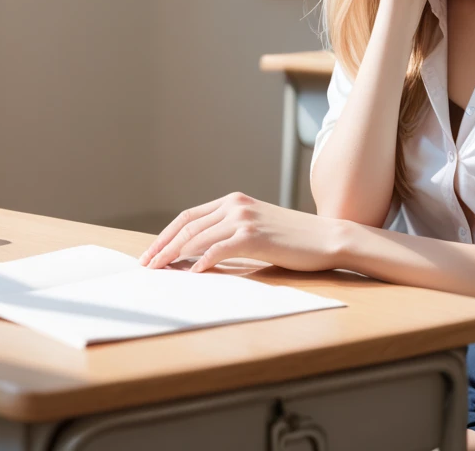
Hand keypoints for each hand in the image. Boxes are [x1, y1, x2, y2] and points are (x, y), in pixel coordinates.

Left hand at [138, 192, 346, 272]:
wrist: (327, 237)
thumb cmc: (295, 238)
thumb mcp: (258, 228)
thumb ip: (231, 233)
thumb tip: (200, 255)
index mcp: (234, 201)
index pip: (189, 216)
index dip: (166, 235)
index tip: (152, 253)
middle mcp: (235, 205)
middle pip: (187, 225)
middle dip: (162, 246)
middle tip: (147, 265)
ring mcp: (244, 219)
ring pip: (197, 237)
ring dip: (174, 256)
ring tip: (160, 271)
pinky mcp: (253, 236)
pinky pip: (217, 250)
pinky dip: (201, 262)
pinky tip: (191, 274)